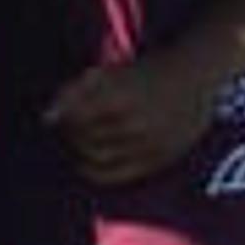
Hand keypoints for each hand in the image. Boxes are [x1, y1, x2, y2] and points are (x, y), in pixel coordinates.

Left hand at [45, 55, 225, 189]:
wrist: (199, 75)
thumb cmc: (149, 69)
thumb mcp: (111, 70)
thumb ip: (75, 90)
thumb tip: (45, 119)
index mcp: (122, 95)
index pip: (74, 118)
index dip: (64, 116)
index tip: (64, 111)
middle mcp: (136, 123)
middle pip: (84, 138)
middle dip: (72, 133)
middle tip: (74, 125)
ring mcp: (149, 144)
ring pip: (97, 157)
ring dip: (82, 150)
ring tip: (85, 139)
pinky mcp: (159, 159)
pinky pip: (117, 175)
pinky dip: (97, 170)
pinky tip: (92, 160)